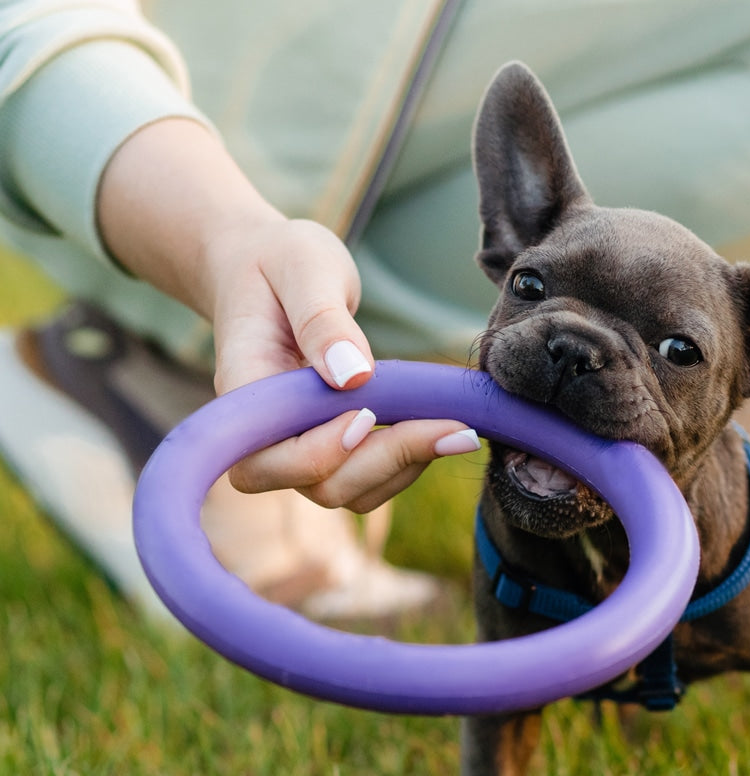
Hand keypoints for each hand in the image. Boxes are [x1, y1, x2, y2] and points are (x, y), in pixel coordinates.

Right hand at [97, 119, 479, 510]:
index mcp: (246, 394)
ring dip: (404, 468)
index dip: (321, 451)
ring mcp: (298, 448)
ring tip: (458, 429)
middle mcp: (266, 435)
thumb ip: (322, 320)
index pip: (269, 458)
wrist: (272, 272)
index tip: (370, 413)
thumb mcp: (304, 268)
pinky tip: (440, 429)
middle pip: (319, 486)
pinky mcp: (330, 449)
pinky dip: (407, 464)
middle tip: (454, 429)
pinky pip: (368, 480)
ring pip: (348, 492)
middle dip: (385, 462)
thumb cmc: (281, 262)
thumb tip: (354, 376)